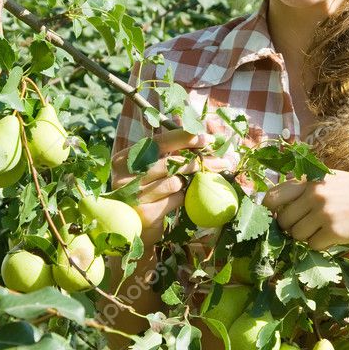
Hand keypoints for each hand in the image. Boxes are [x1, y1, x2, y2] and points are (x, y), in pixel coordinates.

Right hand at [112, 129, 232, 245]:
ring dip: (187, 184)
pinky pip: (177, 199)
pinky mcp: (146, 213)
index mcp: (125, 158)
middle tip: (223, 162)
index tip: (207, 139)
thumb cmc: (146, 190)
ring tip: (184, 186)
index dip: (184, 138)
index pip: (159, 142)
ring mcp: (134, 196)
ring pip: (176, 182)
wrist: (133, 226)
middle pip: (172, 163)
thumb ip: (168, 149)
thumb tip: (188, 123)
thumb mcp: (152, 167)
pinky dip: (181, 199)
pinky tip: (174, 201)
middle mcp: (126, 176)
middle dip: (200, 162)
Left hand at [262, 169, 348, 250]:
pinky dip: (320, 246)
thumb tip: (279, 206)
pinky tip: (334, 238)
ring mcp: (323, 211)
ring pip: (295, 235)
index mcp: (313, 179)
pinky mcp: (333, 230)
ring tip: (323, 232)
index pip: (272, 196)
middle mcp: (315, 193)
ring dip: (306, 238)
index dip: (270, 212)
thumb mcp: (335, 181)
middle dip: (291, 228)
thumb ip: (310, 189)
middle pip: (283, 220)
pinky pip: (311, 245)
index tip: (277, 219)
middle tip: (306, 229)